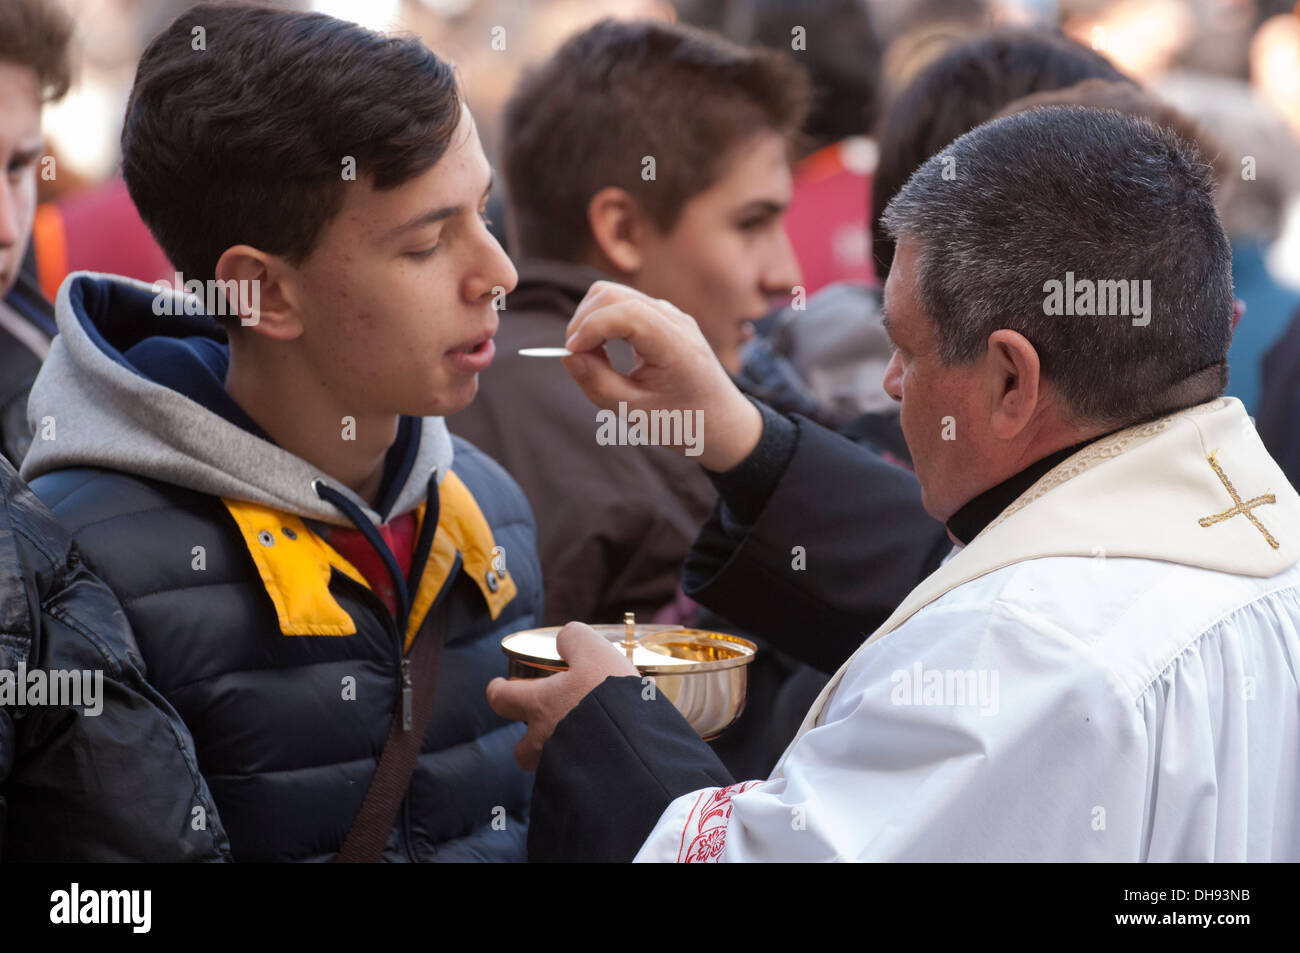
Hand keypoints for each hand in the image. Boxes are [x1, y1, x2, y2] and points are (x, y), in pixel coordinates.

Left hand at [486, 621, 639, 770]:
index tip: (500, 686)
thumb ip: (574, 639)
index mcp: (539, 706)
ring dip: (559, 755)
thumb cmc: (610, 697)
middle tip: (549, 724)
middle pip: (522, 750)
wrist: (638, 750)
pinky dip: (585, 768)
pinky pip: (576, 779)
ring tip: (583, 742)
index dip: (499, 691)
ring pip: (549, 767)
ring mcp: (562, 769)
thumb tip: (564, 641)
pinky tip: (607, 756)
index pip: (500, 699)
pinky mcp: (585, 786)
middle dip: (530, 737)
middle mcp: (543, 742)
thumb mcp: (595, 652)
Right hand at [562, 281, 763, 472]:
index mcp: (676, 346)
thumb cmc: (683, 423)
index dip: (590, 328)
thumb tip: (567, 355)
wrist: (723, 423)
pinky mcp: (663, 318)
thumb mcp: (635, 413)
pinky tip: (602, 350)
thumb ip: (599, 383)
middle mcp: (675, 320)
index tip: (570, 354)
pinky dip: (603, 322)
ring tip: (588, 355)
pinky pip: (623, 305)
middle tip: (575, 357)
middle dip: (583, 321)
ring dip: (591, 319)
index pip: (625, 314)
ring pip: (614, 294)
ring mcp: (670, 315)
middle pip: (612, 294)